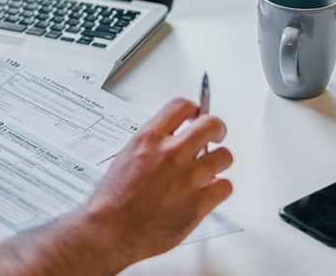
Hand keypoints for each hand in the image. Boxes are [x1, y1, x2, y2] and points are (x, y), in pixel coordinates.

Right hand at [80, 98, 233, 269]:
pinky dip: (219, 188)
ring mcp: (187, 178)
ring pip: (224, 156)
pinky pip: (225, 187)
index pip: (182, 106)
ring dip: (218, 161)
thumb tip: (170, 140)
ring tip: (209, 168)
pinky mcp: (197, 204)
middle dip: (216, 129)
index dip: (194, 109)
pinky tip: (209, 190)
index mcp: (149, 139)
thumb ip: (152, 145)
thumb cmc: (112, 200)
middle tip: (215, 136)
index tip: (197, 116)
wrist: (110, 231)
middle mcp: (170, 154)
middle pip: (211, 124)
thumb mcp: (126, 156)